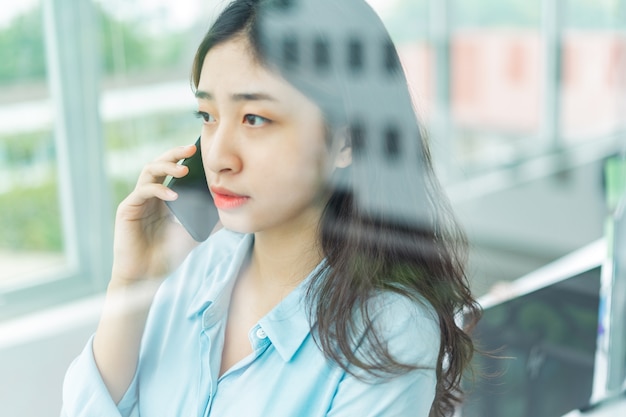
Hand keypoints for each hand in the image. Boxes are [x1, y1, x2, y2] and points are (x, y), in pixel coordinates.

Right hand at [110, 144, 197, 285]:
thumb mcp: (194, 233)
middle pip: (158, 164)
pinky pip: (143, 192)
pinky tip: (173, 195)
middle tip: (191, 149)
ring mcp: (137, 201)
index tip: (199, 151)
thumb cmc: (167, 255)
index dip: (182, 158)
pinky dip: (159, 190)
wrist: (146, 276)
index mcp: (162, 197)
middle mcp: (148, 195)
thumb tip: (231, 208)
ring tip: (184, 169)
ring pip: (148, 172)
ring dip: (166, 167)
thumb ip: (208, 220)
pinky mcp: (127, 210)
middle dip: (174, 154)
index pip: (171, 170)